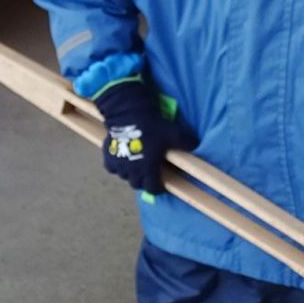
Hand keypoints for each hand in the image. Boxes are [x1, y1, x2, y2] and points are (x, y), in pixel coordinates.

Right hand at [94, 78, 191, 194]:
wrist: (128, 113)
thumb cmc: (151, 126)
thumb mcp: (173, 133)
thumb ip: (186, 142)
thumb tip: (196, 145)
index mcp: (148, 169)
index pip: (153, 189)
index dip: (158, 187)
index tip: (161, 182)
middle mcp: (132, 172)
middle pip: (137, 184)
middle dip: (144, 180)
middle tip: (149, 171)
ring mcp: (118, 165)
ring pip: (125, 177)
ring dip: (131, 173)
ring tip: (136, 164)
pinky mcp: (108, 156)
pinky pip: (112, 168)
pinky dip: (117, 166)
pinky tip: (122, 159)